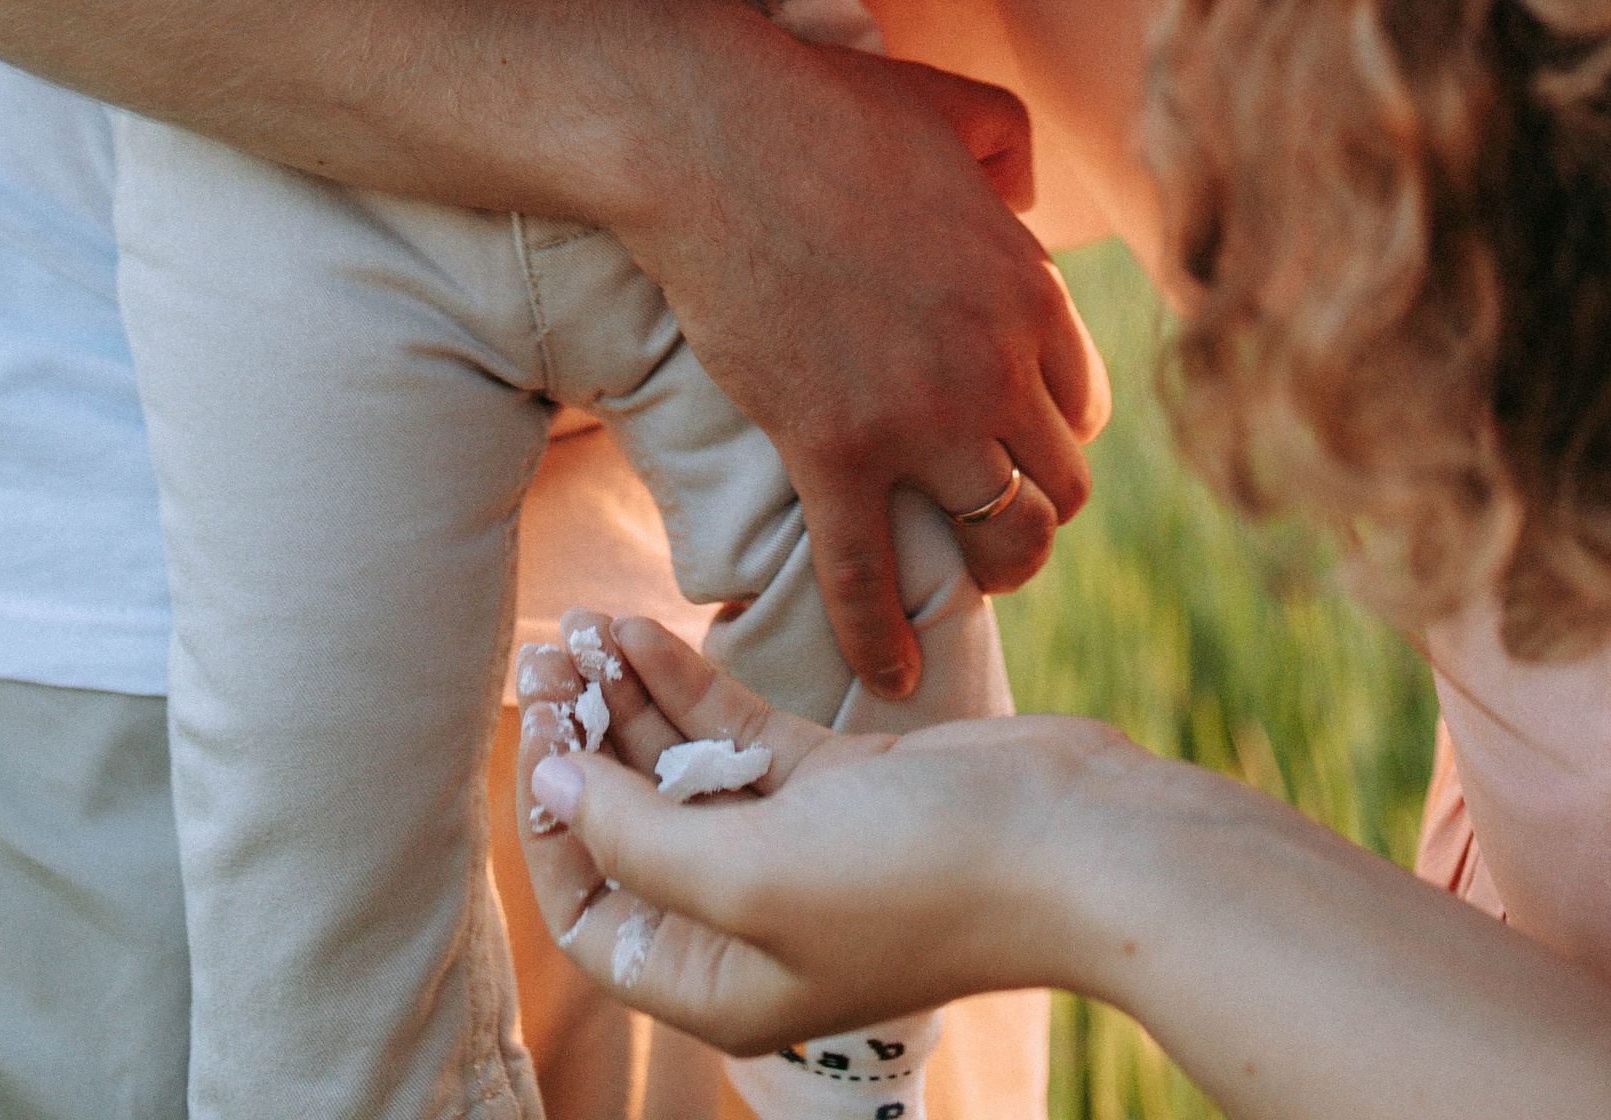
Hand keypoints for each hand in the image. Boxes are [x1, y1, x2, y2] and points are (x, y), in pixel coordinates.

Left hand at [515, 613, 1118, 1037]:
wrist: (1069, 840)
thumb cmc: (915, 880)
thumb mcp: (752, 875)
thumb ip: (641, 836)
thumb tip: (554, 785)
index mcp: (722, 983)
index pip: (596, 918)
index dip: (554, 831)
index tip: (542, 737)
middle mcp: (751, 921)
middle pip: (633, 830)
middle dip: (583, 747)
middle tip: (549, 661)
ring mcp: (798, 846)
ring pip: (680, 770)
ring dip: (629, 700)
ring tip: (583, 627)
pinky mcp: (837, 784)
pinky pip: (738, 733)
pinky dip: (688, 682)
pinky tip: (644, 629)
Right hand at [611, 25, 1104, 689]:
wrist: (711, 137)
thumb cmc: (821, 109)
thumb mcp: (951, 106)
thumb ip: (1008, 146)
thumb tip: (1024, 191)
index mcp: (1028, 287)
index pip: (1080, 403)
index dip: (1048, 430)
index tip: (1012, 444)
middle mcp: (994, 363)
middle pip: (1059, 483)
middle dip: (1033, 507)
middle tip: (991, 522)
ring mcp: (918, 415)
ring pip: (999, 540)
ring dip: (988, 572)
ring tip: (960, 586)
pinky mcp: (832, 450)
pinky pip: (868, 576)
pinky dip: (881, 637)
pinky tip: (890, 673)